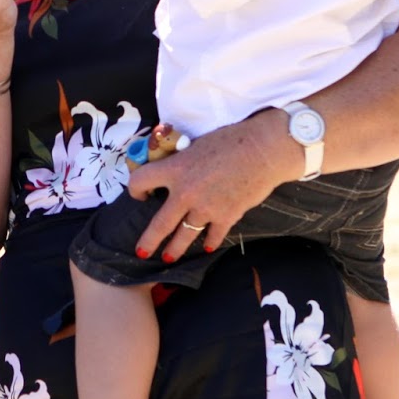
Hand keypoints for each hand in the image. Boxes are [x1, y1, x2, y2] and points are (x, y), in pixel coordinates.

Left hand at [126, 112, 295, 260]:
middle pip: (159, 224)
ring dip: (175, 249)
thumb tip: (172, 171)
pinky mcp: (227, 216)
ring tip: (169, 258)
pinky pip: (213, 235)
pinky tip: (206, 247)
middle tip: (141, 253)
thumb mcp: (195, 145)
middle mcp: (186, 192)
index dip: (135, 189)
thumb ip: (181, 162)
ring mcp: (206, 208)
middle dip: (148, 242)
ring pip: (184, 235)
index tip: (141, 195)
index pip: (140, 182)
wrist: (263, 151)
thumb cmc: (230, 140)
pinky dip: (209, 242)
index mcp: (175, 169)